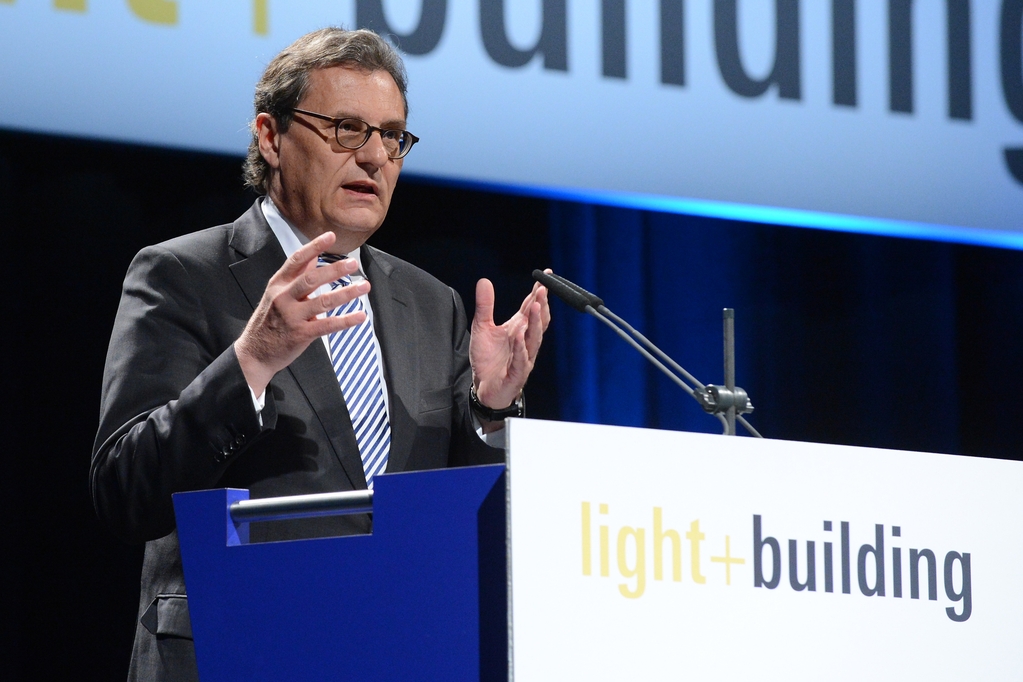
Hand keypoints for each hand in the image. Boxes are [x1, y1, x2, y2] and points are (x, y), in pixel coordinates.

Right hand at [235, 232, 369, 396]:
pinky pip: (326, 326)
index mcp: (278, 284)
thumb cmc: (269, 321)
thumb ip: (296, 276)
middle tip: (353, 264)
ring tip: (364, 286)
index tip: (331, 236)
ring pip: (323, 301)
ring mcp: (291, 317)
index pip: (296, 260)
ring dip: (346, 293)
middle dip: (334, 270)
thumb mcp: (276, 293)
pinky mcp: (300, 335)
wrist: (254, 353)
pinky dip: (345, 321)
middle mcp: (283, 298)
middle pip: (311, 279)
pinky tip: (360, 316)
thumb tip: (314, 257)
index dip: (314, 247)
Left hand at [469, 276, 550, 419]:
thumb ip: (485, 306)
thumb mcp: (482, 327)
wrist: (485, 388)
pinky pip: (521, 360)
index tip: (546, 276)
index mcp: (519, 328)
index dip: (538, 293)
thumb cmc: (488, 359)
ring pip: (533, 339)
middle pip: (537, 322)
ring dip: (534, 323)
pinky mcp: (516, 374)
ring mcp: (524, 357)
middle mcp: (525, 342)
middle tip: (542, 290)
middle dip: (540, 305)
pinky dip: (520, 348)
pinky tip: (518, 336)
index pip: (531, 308)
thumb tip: (484, 281)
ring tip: (535, 306)